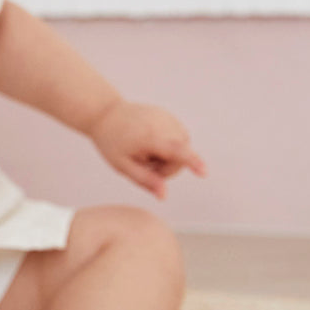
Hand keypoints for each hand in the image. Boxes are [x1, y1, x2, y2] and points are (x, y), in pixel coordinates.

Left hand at [89, 100, 206, 198]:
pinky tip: (151, 143)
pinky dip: (169, 147)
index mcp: (149, 137)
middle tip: (143, 164)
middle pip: (179, 158)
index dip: (191, 162)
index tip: (204, 172)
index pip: (175, 151)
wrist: (106, 114)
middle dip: (166, 168)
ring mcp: (168, 118)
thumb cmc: (111, 141)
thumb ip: (145, 181)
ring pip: (182, 150)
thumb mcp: (122, 165)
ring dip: (168, 157)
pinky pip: (179, 140)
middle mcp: (163, 124)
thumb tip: (164, 196)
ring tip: (146, 152)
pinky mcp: (170, 117)